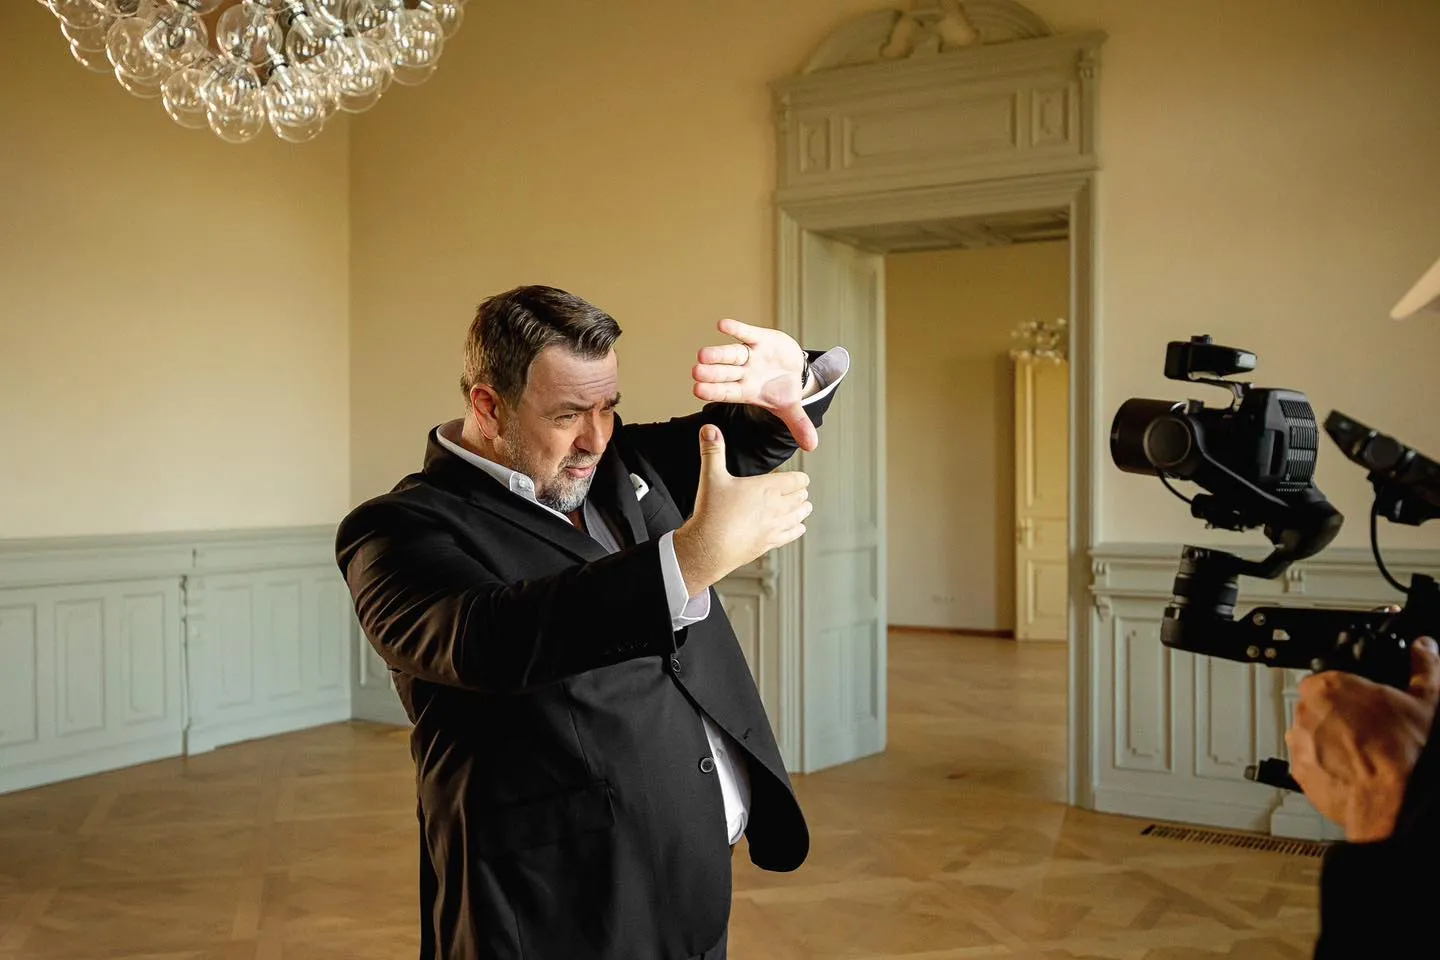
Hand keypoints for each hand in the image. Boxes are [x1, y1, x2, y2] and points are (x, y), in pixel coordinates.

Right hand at [671, 424, 811, 594]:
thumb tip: (709, 429)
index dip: (800, 477)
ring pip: (799, 516)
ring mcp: (775, 527)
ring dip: (802, 510)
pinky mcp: (770, 543)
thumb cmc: (712, 514)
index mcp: (767, 489)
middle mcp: (776, 508)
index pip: (797, 480)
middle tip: (800, 490)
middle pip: (800, 497)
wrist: (709, 548)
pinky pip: (792, 535)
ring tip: (804, 507)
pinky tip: (798, 528)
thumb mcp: (711, 477)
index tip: (799, 477)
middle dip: (801, 492)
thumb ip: (712, 451)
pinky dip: (797, 529)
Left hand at [692, 318, 818, 451]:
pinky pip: (746, 334)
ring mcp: (751, 356)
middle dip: (712, 373)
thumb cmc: (783, 390)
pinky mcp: (759, 339)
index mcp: (747, 391)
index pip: (727, 392)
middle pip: (725, 373)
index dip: (714, 391)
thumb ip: (799, 425)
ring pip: (732, 354)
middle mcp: (745, 373)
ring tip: (703, 354)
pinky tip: (723, 325)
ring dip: (719, 354)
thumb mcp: (792, 408)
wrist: (792, 369)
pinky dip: (736, 329)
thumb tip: (812, 446)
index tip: (697, 391)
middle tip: (696, 372)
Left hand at [1284, 635, 1439, 841]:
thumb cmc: (1405, 755)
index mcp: (1330, 687)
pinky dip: (1324, 765)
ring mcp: (1299, 742)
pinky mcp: (1298, 771)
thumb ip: (1424, 668)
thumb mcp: (1426, 702)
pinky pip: (1308, 762)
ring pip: (1312, 734)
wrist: (1391, 803)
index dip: (1350, 694)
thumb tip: (1426, 648)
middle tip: (1367, 731)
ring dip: (1329, 741)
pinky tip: (1351, 771)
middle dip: (1339, 717)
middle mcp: (1307, 712)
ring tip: (1361, 754)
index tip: (1364, 705)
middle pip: (1319, 707)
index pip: (1329, 680)